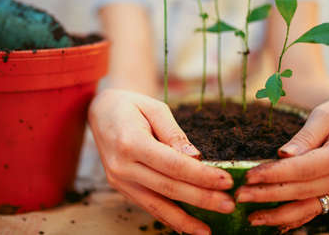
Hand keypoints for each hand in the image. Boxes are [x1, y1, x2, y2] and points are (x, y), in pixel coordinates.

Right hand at [88, 89, 234, 234]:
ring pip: (156, 205)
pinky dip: (167, 217)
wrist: (100, 111)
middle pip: (168, 188)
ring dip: (185, 219)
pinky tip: (185, 226)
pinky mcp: (119, 187)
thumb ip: (175, 134)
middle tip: (228, 205)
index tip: (227, 182)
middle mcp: (122, 166)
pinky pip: (147, 205)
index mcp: (131, 142)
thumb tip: (196, 159)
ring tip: (208, 230)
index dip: (202, 176)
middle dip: (201, 199)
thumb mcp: (155, 108)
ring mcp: (118, 180)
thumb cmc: (131, 105)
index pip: (173, 165)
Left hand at [235, 99, 328, 232]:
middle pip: (301, 191)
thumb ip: (306, 135)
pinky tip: (271, 222)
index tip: (249, 176)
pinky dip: (291, 219)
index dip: (275, 174)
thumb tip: (283, 154)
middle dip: (267, 195)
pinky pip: (313, 210)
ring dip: (277, 215)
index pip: (304, 169)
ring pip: (307, 208)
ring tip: (250, 217)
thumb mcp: (327, 114)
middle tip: (239, 196)